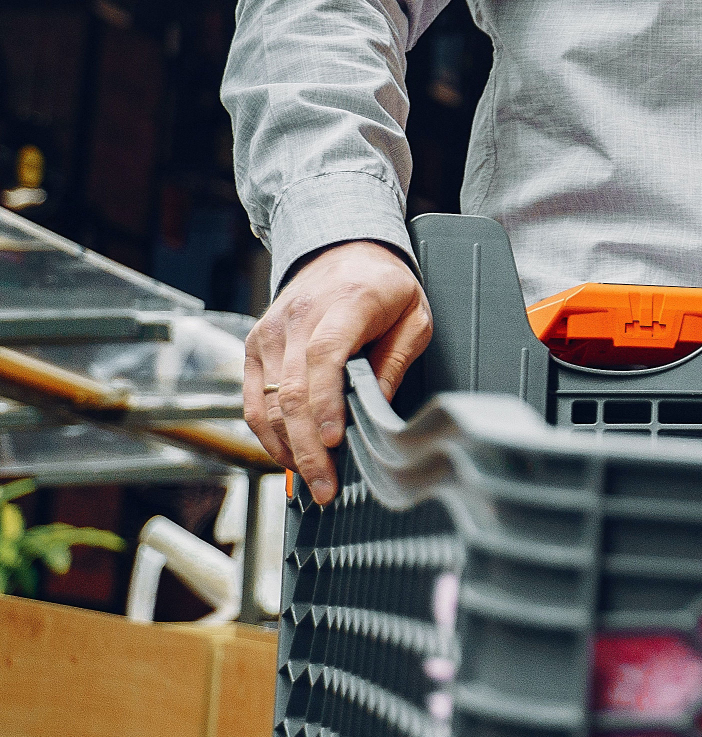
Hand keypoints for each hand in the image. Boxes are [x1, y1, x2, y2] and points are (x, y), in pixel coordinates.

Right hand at [242, 240, 431, 504]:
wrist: (341, 249)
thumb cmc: (385, 286)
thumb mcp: (413, 315)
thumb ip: (396, 360)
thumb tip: (378, 409)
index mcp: (343, 305)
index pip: (324, 358)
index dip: (325, 404)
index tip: (333, 442)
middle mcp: (296, 319)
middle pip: (292, 390)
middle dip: (307, 446)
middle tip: (326, 487)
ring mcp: (269, 333)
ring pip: (267, 401)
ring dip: (286, 447)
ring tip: (312, 481)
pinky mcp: (255, 347)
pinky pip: (254, 399)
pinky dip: (267, 433)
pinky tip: (289, 456)